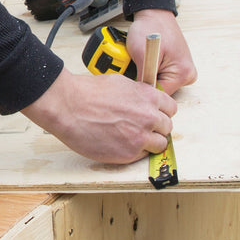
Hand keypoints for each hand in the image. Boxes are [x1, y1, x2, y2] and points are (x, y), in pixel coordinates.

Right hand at [21, 66, 176, 164]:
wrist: (68, 107)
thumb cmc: (88, 93)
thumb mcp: (121, 83)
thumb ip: (139, 94)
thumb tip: (145, 101)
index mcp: (148, 97)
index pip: (171, 109)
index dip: (161, 112)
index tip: (154, 115)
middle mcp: (148, 118)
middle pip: (167, 128)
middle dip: (156, 128)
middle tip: (141, 127)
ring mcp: (139, 138)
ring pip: (159, 145)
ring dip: (149, 142)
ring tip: (133, 138)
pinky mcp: (128, 154)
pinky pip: (142, 156)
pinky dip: (135, 151)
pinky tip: (121, 143)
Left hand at [127, 8, 196, 95]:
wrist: (153, 12)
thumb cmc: (150, 27)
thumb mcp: (142, 55)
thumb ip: (143, 79)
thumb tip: (139, 96)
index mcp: (183, 74)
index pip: (160, 96)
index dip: (144, 91)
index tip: (133, 84)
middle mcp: (187, 75)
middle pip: (161, 91)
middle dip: (146, 82)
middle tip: (135, 69)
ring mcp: (183, 71)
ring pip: (159, 84)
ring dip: (148, 76)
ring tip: (141, 61)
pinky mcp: (176, 67)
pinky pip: (161, 76)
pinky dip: (151, 71)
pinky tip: (146, 61)